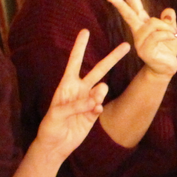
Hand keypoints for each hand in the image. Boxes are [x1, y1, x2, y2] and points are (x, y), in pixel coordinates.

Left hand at [33, 29, 127, 159]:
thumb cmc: (51, 126)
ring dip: (99, 94)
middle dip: (112, 58)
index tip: (85, 31)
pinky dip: (98, 108)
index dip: (80, 47)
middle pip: (98, 69)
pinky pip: (100, 106)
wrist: (56, 145)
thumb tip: (98, 98)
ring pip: (101, 89)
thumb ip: (78, 104)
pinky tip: (93, 112)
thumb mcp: (58, 113)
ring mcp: (88, 101)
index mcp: (66, 84)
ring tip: (94, 102)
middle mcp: (79, 89)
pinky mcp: (94, 114)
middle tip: (126, 46)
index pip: (75, 62)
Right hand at [107, 0, 176, 78]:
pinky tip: (173, 38)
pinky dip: (169, 34)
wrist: (166, 68)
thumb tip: (168, 11)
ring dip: (167, 27)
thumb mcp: (171, 30)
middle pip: (129, 12)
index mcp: (143, 22)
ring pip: (153, 23)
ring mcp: (139, 41)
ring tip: (174, 34)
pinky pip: (158, 35)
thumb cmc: (167, 48)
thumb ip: (169, 20)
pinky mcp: (144, 50)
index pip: (133, 2)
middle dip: (120, 4)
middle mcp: (138, 30)